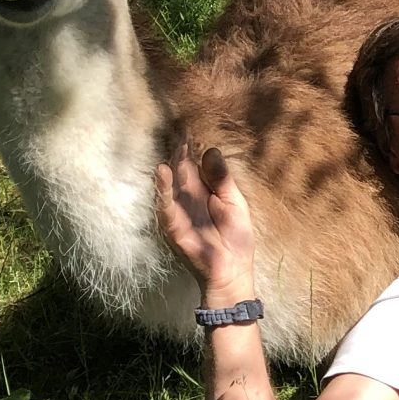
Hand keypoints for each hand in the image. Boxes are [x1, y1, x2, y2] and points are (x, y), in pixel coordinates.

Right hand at [155, 141, 257, 300]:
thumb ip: (221, 179)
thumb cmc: (237, 239)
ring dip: (172, 165)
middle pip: (183, 171)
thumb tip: (210, 150)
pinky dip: (163, 189)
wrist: (232, 270)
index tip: (191, 128)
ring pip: (173, 184)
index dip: (194, 149)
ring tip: (174, 146)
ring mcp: (180, 211)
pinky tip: (162, 172)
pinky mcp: (173, 226)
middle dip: (182, 152)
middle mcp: (190, 199)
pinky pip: (166, 205)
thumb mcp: (234, 203)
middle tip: (180, 129)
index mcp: (206, 192)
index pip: (196, 166)